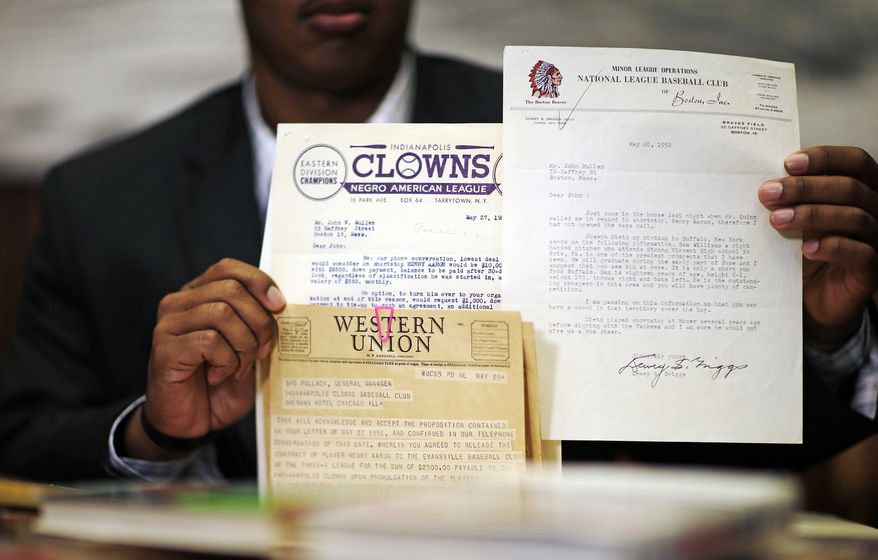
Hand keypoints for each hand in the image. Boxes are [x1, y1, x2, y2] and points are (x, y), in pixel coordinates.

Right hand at [126, 258, 285, 459]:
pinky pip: (209, 342)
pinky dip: (226, 362)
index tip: (279, 306)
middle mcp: (179, 303)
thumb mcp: (247, 347)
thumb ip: (257, 321)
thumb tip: (281, 303)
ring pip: (222, 314)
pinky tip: (219, 376)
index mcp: (199, 296)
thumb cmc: (221, 383)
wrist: (191, 424)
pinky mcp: (164, 349)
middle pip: (231, 289)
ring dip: (243, 345)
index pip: (228, 268)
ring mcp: (168, 325)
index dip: (258, 281)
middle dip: (258, 321)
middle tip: (261, 351)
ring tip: (239, 368)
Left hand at [759, 146, 877, 349]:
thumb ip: (790, 200)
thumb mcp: (798, 220)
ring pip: (854, 217)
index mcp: (861, 190)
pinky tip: (805, 248)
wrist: (815, 298)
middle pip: (849, 188)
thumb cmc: (807, 251)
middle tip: (768, 193)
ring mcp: (875, 239)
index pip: (855, 161)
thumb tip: (763, 183)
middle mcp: (875, 210)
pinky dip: (831, 247)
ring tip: (777, 219)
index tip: (788, 163)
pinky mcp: (870, 269)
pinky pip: (859, 253)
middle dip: (805, 187)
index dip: (826, 157)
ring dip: (811, 215)